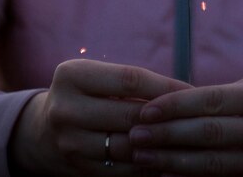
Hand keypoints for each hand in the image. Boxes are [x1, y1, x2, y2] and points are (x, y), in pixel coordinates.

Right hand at [9, 59, 192, 175]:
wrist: (43, 130)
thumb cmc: (87, 95)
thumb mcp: (98, 78)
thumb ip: (133, 83)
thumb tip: (185, 93)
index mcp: (72, 75)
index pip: (130, 79)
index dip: (165, 86)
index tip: (193, 91)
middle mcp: (65, 108)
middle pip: (131, 115)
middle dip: (169, 118)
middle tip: (198, 119)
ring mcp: (69, 141)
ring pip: (129, 146)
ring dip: (163, 145)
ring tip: (189, 140)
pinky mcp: (77, 168)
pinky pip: (123, 170)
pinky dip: (149, 165)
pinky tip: (168, 158)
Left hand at [128, 77, 242, 175]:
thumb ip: (228, 98)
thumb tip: (180, 103)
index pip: (213, 101)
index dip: (176, 107)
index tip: (145, 110)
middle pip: (211, 135)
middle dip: (168, 137)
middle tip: (134, 138)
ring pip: (217, 164)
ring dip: (176, 162)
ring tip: (144, 159)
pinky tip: (173, 175)